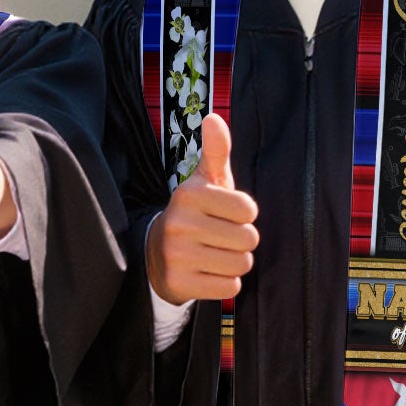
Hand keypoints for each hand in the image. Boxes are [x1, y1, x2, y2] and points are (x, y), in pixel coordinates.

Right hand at [146, 113, 258, 303]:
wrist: (155, 253)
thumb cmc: (194, 214)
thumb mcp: (204, 181)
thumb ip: (216, 151)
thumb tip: (215, 117)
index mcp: (189, 194)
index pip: (249, 210)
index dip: (244, 215)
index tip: (225, 215)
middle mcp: (179, 223)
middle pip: (249, 239)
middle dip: (241, 241)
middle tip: (219, 238)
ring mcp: (177, 255)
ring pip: (241, 264)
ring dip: (235, 262)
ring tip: (214, 254)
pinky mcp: (179, 283)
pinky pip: (229, 287)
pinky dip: (224, 283)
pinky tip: (207, 272)